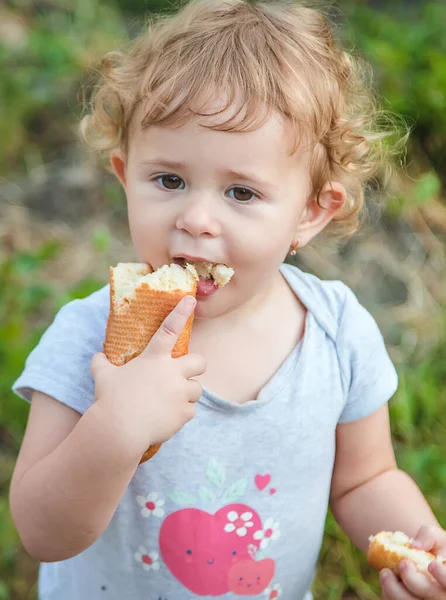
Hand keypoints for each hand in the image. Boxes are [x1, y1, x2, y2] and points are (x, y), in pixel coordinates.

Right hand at [90, 295, 205, 455]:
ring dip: (187, 394)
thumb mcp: (103, 378)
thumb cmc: (110, 400)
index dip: (181, 312)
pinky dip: (181, 414)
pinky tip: (166, 418)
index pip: (169, 329)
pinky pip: (190, 411)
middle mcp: (172, 372)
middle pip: (200, 362)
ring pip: (197, 389)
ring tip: (169, 402)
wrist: (119, 430)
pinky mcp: (184, 413)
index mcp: (154, 358)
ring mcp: (181, 392)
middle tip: (183, 375)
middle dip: (195, 367)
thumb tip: (96, 357)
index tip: (190, 300)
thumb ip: (101, 364)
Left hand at [380, 526, 445, 599]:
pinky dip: (387, 594)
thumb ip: (429, 536)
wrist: (422, 559)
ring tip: (385, 572)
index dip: (442, 576)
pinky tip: (386, 580)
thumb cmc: (433, 547)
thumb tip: (415, 545)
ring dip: (393, 589)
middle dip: (412, 580)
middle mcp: (440, 596)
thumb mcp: (436, 537)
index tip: (431, 564)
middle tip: (403, 563)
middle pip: (428, 595)